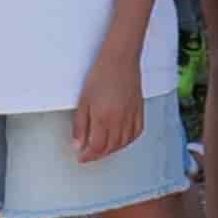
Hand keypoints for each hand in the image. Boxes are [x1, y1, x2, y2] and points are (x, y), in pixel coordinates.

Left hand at [71, 51, 143, 167]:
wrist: (120, 60)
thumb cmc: (100, 75)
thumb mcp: (83, 101)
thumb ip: (80, 125)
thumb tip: (78, 143)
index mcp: (104, 118)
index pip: (97, 147)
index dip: (88, 155)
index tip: (81, 157)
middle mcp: (120, 120)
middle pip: (110, 147)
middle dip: (98, 155)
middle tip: (89, 155)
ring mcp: (132, 116)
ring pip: (124, 143)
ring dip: (112, 150)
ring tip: (103, 149)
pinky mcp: (139, 110)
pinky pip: (136, 133)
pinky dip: (129, 141)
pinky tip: (122, 141)